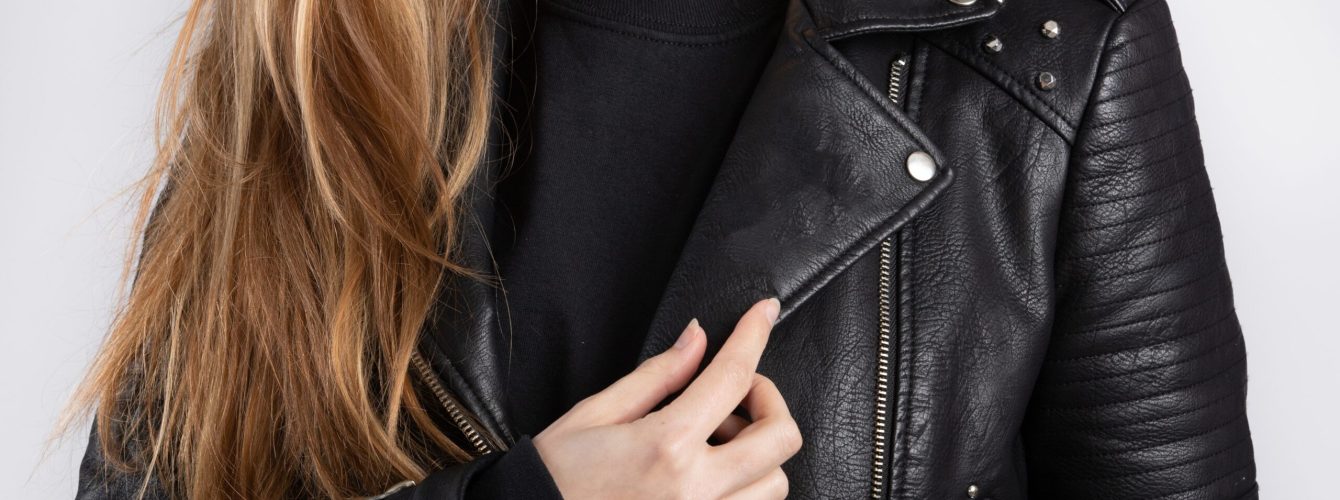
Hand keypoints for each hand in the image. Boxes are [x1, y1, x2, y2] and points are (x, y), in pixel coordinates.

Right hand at [532, 297, 800, 499]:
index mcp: (667, 444)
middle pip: (780, 437)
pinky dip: (744, 487)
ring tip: (714, 444)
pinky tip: (710, 473)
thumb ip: (657, 376)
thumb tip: (697, 338)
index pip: (732, 376)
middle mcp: (697, 488)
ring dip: (758, 454)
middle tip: (735, 394)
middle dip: (768, 402)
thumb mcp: (596, 414)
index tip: (765, 311)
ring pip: (775, 482)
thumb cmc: (555, 476)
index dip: (754, 334)